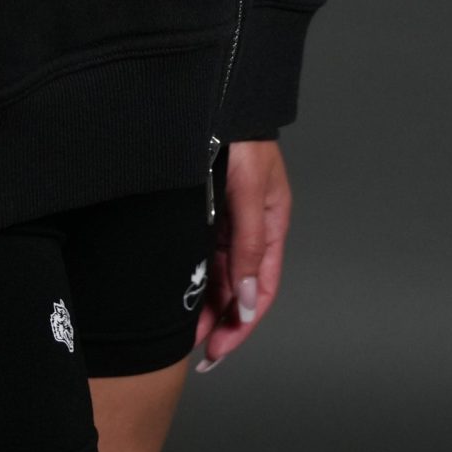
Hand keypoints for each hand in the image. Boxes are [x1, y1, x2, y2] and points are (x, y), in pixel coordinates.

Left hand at [194, 137, 290, 367]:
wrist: (216, 101)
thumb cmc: (242, 140)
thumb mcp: (249, 193)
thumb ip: (250, 246)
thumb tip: (246, 301)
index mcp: (270, 228)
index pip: (259, 290)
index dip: (242, 323)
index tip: (220, 348)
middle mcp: (250, 230)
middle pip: (237, 289)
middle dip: (220, 322)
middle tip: (196, 351)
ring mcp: (228, 222)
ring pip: (218, 275)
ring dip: (206, 305)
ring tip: (182, 332)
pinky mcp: (207, 212)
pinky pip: (203, 255)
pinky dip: (195, 278)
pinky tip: (180, 296)